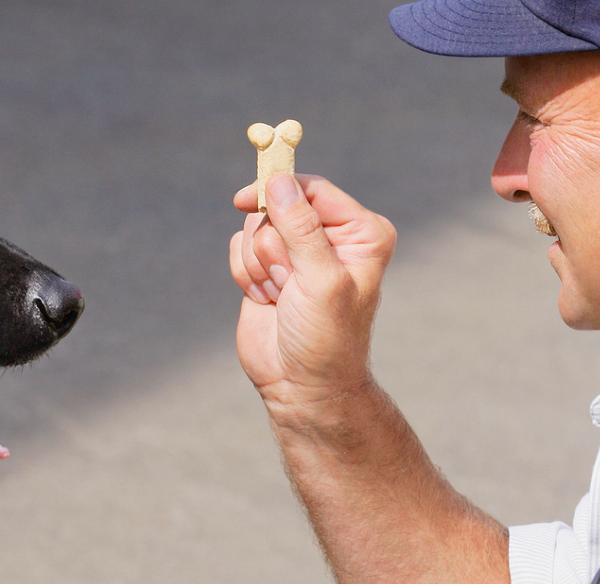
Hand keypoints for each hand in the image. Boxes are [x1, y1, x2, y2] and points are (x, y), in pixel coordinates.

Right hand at [229, 174, 396, 417]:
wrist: (302, 386)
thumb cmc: (326, 338)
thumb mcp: (322, 280)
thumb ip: (301, 228)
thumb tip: (278, 181)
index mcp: (360, 232)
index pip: (313, 190)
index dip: (280, 190)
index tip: (247, 198)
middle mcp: (330, 236)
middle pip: (278, 205)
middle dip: (273, 247)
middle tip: (289, 284)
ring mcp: (296, 251)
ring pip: (254, 227)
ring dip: (259, 265)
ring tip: (281, 296)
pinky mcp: (267, 267)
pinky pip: (239, 247)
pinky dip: (246, 274)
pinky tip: (266, 300)